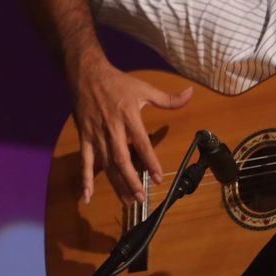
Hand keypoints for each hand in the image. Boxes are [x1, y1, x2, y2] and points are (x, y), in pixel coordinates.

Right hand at [70, 60, 191, 204]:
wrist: (86, 74)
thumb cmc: (117, 82)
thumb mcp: (144, 88)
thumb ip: (168, 98)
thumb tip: (191, 94)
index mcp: (129, 117)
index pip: (141, 144)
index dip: (150, 162)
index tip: (158, 178)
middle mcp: (112, 129)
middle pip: (122, 160)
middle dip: (132, 181)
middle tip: (141, 198)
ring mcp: (96, 135)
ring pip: (106, 164)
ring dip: (116, 184)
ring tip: (127, 201)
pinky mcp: (84, 137)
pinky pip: (85, 161)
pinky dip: (86, 179)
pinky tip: (88, 196)